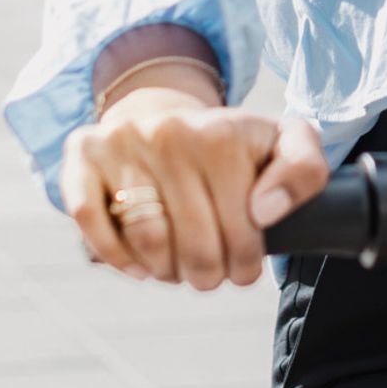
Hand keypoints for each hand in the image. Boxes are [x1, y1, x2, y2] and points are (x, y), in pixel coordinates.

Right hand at [64, 80, 328, 288]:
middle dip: (208, 274)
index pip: (242, 229)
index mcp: (221, 134)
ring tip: (178, 266)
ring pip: (147, 239)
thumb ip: (304, 170)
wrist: (164, 113)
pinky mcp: (82, 154)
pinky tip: (140, 264)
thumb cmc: (229, 145)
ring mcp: (121, 141)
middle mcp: (168, 132)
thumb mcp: (284, 142)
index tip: (245, 262)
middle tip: (211, 272)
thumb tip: (265, 212)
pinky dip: (117, 256)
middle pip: (194, 244)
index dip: (247, 262)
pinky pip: (90, 219)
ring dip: (165, 271)